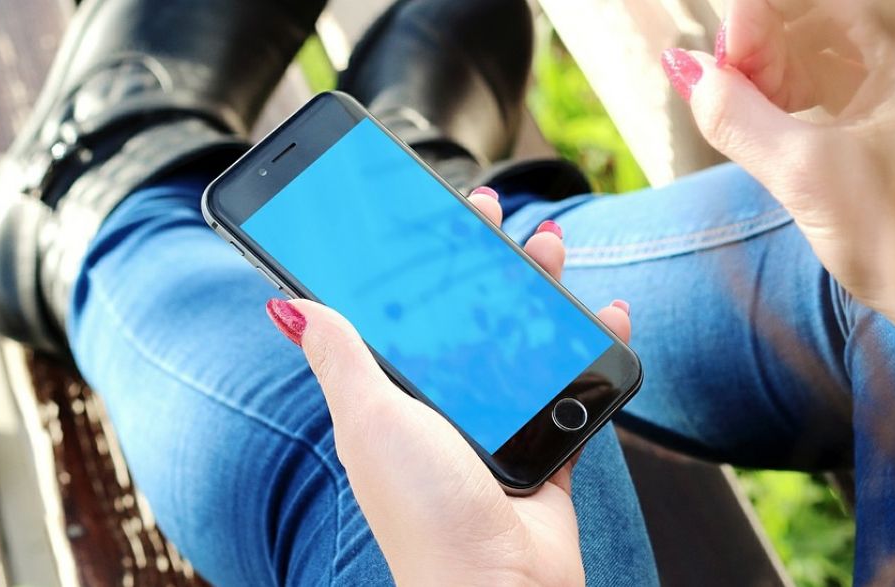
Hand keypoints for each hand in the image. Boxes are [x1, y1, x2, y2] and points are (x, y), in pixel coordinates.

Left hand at [263, 187, 631, 585]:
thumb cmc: (424, 510)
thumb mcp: (371, 420)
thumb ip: (341, 358)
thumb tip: (288, 306)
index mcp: (396, 400)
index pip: (405, 316)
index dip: (416, 264)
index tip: (429, 216)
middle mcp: (446, 411)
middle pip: (469, 319)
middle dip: (484, 263)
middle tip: (493, 215)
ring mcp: (499, 429)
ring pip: (524, 343)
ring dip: (541, 292)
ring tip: (551, 249)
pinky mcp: (547, 450)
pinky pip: (573, 390)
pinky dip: (592, 350)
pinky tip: (606, 316)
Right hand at [662, 1, 894, 368]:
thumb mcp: (808, 179)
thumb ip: (735, 119)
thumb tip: (683, 71)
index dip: (756, 20)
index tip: (720, 61)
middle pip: (822, 14)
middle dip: (761, 44)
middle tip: (725, 89)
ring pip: (830, 42)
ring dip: (776, 69)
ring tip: (747, 113)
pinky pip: (848, 76)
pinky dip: (804, 93)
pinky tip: (774, 121)